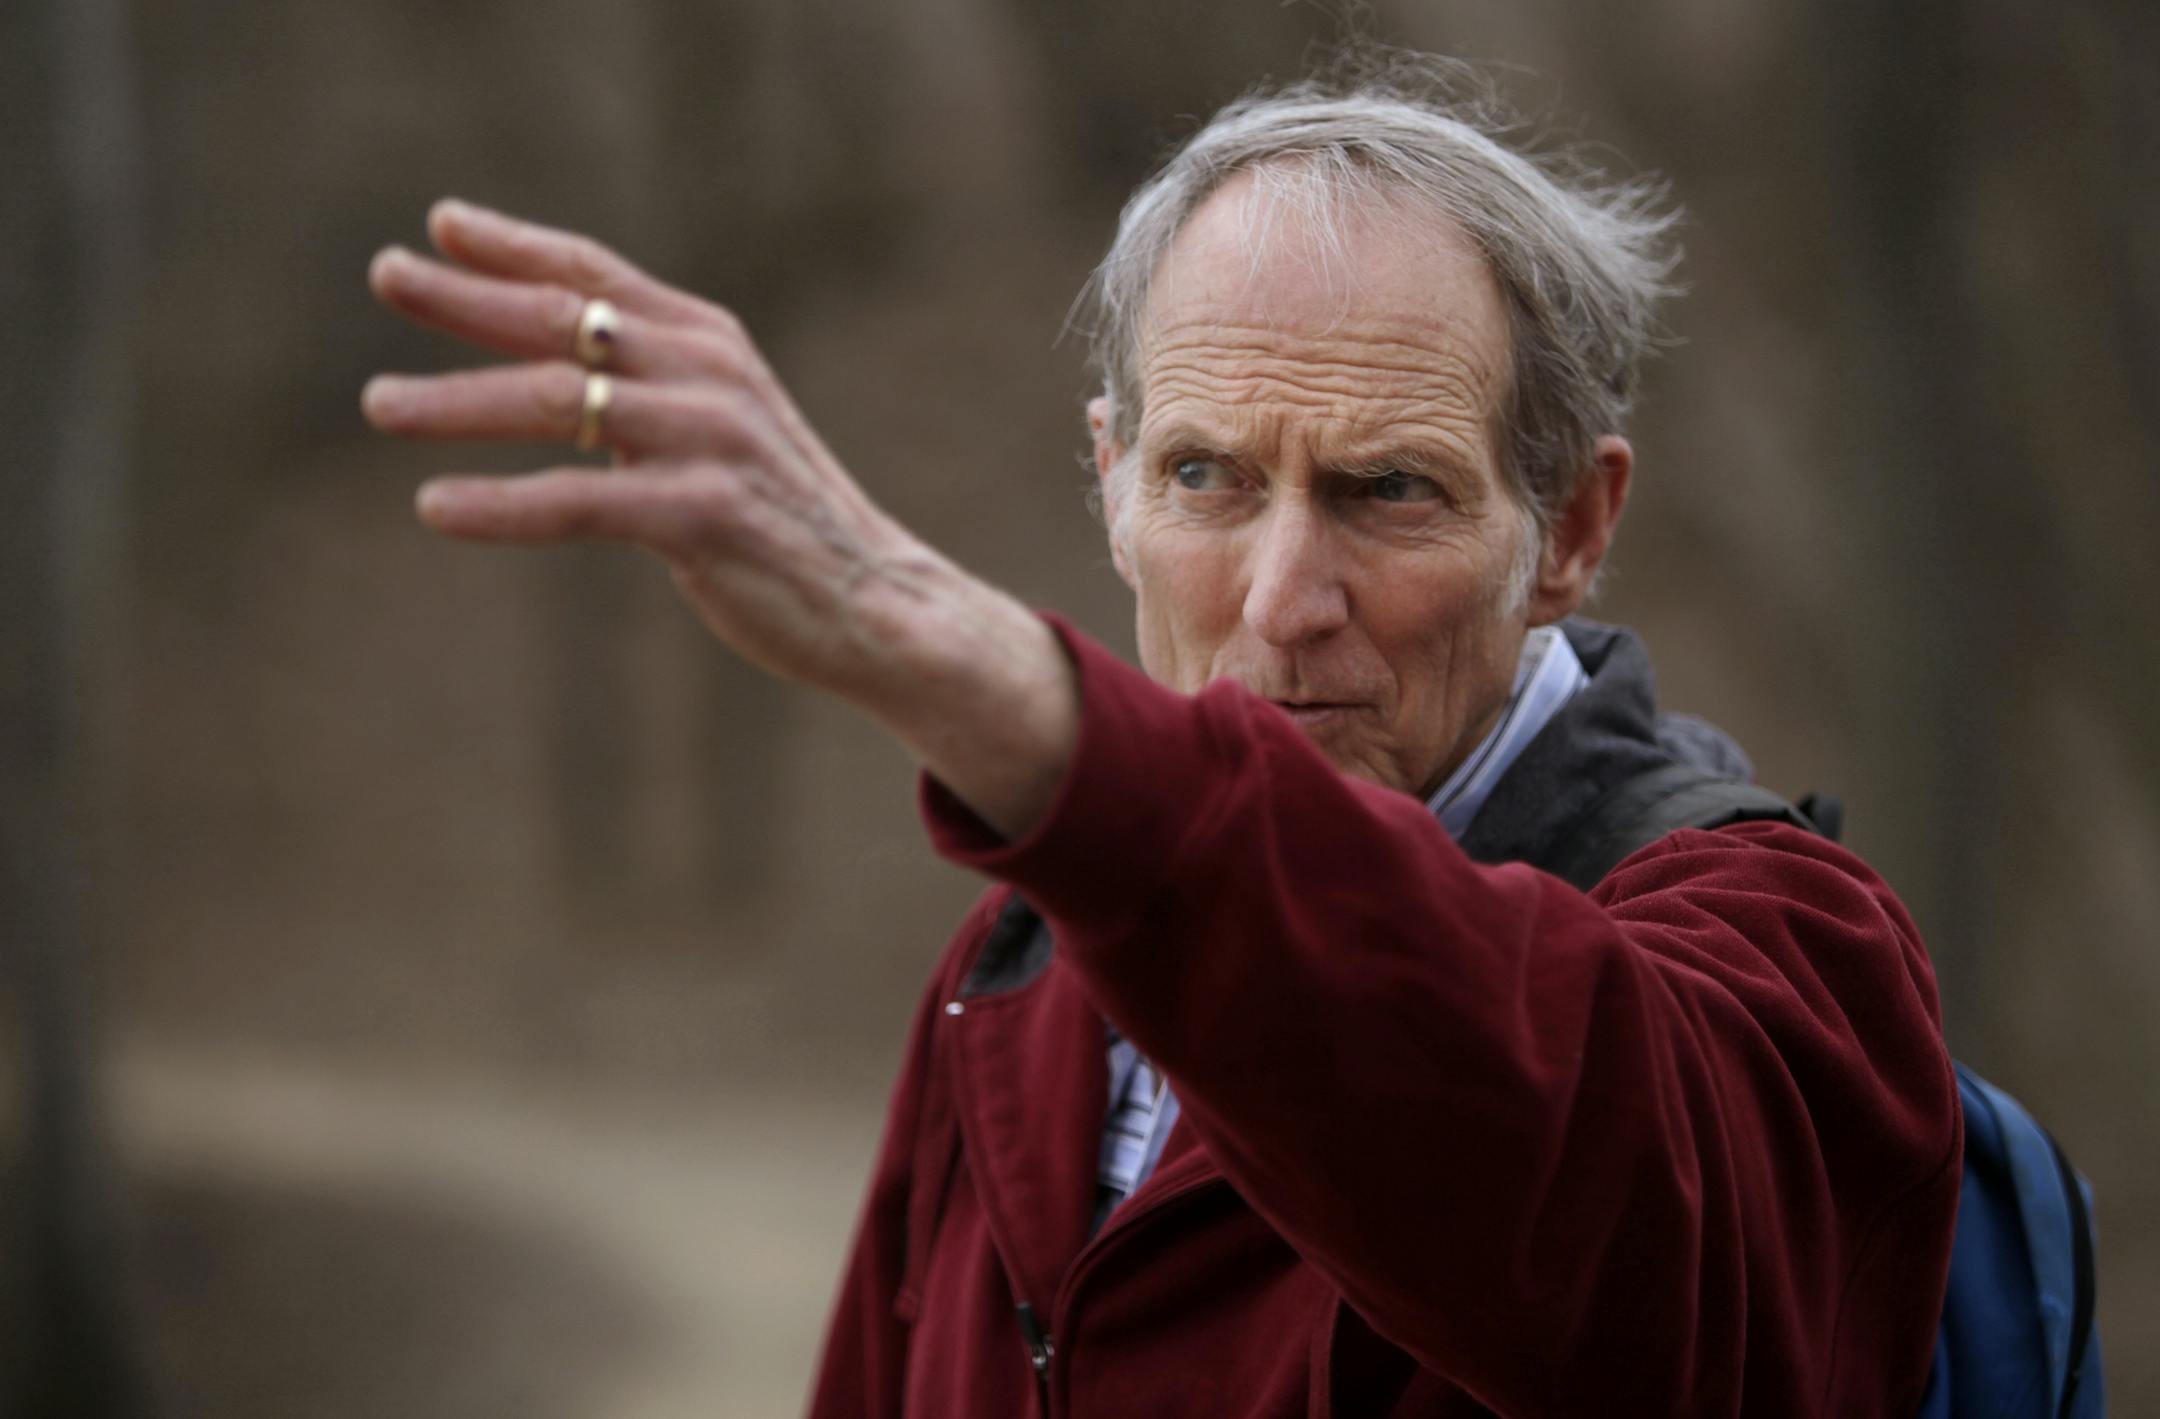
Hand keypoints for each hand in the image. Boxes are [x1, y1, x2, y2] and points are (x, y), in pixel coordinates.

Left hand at [365, 198, 943, 698]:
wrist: (878, 601)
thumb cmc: (785, 522)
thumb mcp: (722, 429)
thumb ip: (652, 390)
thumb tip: (561, 369)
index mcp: (710, 342)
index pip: (597, 272)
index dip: (514, 245)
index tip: (440, 225)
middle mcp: (707, 373)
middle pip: (562, 317)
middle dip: (463, 297)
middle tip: (384, 275)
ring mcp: (708, 440)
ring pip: (555, 400)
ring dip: (454, 399)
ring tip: (380, 402)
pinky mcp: (703, 514)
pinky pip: (578, 501)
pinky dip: (499, 504)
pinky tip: (435, 505)